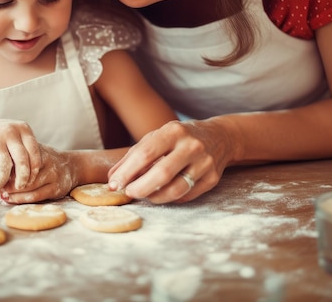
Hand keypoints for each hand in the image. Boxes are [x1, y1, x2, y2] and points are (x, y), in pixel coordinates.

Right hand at [0, 120, 41, 191]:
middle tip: (20, 187)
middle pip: (22, 160)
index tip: (31, 180)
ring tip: (4, 188)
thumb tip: (33, 179)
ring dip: (5, 181)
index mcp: (23, 129)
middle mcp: (10, 131)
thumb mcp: (16, 139)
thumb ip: (26, 153)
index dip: (34, 169)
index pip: (34, 152)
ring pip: (5, 167)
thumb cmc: (2, 141)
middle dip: (23, 177)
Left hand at [0, 145, 77, 203]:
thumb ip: (18, 158)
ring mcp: (53, 175)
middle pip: (22, 174)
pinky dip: (19, 199)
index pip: (18, 158)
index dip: (4, 168)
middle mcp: (47, 161)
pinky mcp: (56, 188)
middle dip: (6, 182)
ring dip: (11, 193)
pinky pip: (35, 196)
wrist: (73, 166)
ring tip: (1, 194)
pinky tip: (9, 199)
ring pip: (28, 186)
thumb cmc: (46, 159)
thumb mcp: (34, 152)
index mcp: (39, 150)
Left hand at [107, 119, 231, 202]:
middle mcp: (191, 146)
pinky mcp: (212, 178)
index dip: (127, 172)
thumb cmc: (179, 138)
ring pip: (176, 189)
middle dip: (140, 187)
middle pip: (162, 173)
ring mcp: (205, 163)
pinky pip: (186, 195)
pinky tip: (162, 194)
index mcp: (173, 131)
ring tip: (145, 195)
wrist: (219, 137)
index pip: (146, 153)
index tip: (114, 184)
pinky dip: (170, 198)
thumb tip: (112, 178)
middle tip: (128, 193)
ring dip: (155, 197)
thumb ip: (134, 155)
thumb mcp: (157, 137)